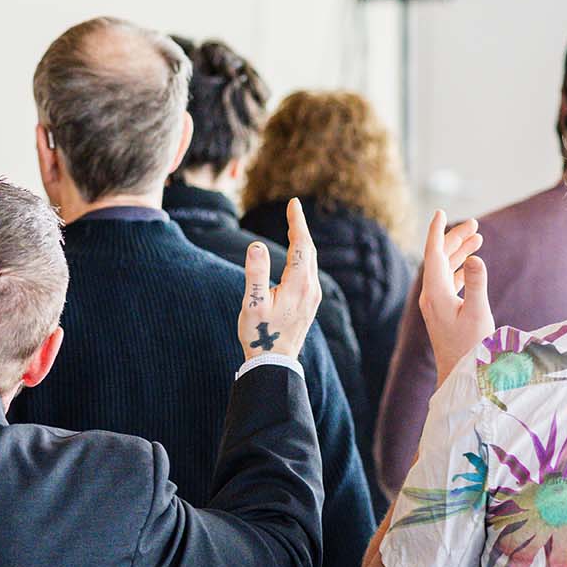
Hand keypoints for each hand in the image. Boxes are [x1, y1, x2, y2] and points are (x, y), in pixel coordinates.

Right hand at [239, 198, 320, 362]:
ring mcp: (313, 297)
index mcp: (298, 284)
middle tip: (293, 209)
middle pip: (309, 250)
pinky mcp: (310, 303)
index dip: (297, 222)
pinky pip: (310, 272)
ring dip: (303, 242)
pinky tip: (297, 256)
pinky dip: (304, 256)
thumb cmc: (260, 335)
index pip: (301, 244)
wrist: (276, 363)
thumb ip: (255, 273)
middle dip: (300, 228)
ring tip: (294, 227)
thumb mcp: (253, 304)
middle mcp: (311, 288)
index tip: (293, 203)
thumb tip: (256, 245)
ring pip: (311, 261)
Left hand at [419, 210, 490, 384]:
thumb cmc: (471, 349)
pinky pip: (448, 282)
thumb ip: (478, 284)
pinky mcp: (442, 312)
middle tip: (475, 224)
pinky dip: (460, 269)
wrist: (459, 377)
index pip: (433, 255)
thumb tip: (476, 258)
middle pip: (439, 259)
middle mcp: (431, 297)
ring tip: (477, 238)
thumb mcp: (478, 314)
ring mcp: (435, 305)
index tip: (441, 212)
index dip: (437, 232)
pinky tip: (471, 265)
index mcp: (435, 294)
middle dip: (455, 239)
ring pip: (445, 270)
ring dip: (459, 253)